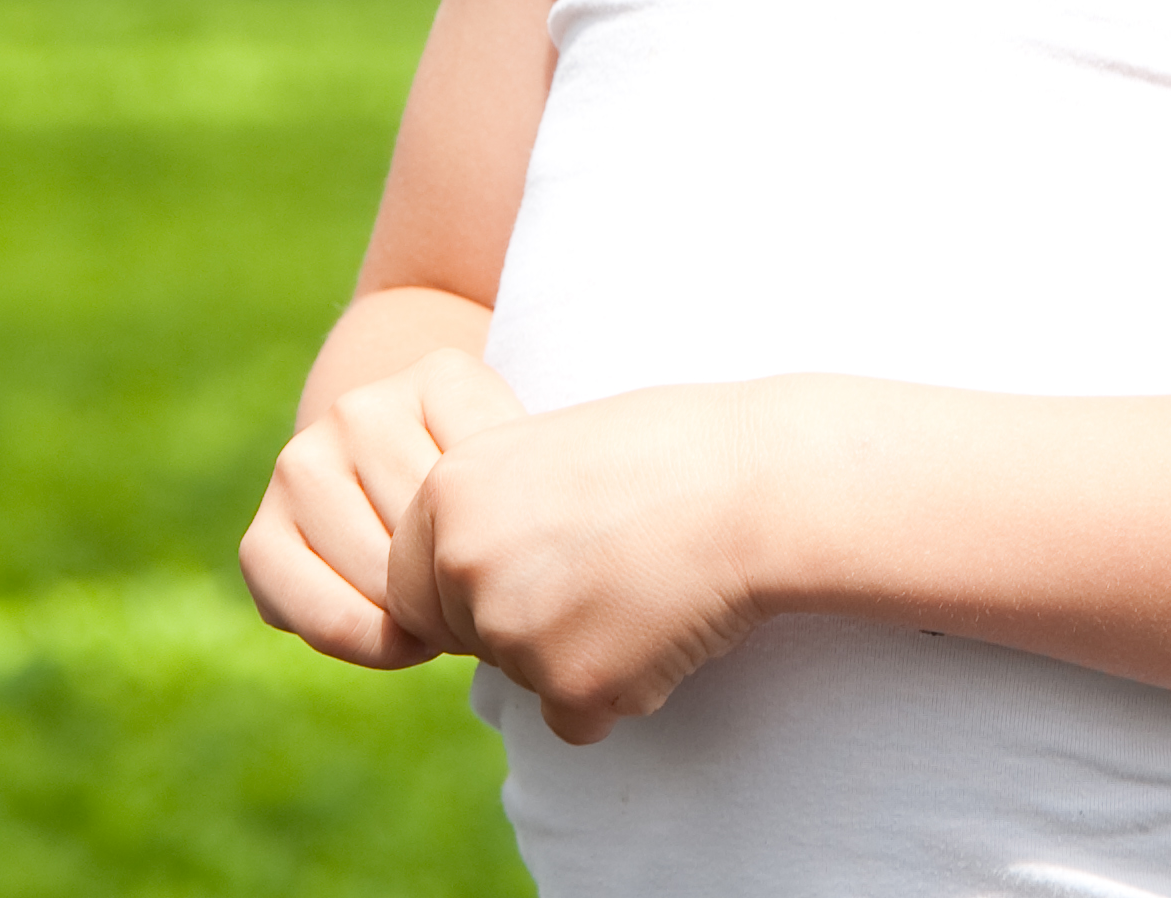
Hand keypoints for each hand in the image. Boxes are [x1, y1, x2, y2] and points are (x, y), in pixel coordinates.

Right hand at [239, 347, 524, 666]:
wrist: (397, 465)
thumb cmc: (487, 486)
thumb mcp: (523, 465)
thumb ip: (534, 494)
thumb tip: (534, 581)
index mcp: (440, 378)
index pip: (494, 486)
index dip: (518, 550)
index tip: (525, 563)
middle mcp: (358, 410)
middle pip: (433, 541)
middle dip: (465, 591)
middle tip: (483, 599)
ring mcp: (301, 463)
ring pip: (383, 582)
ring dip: (420, 619)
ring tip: (444, 609)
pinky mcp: (262, 536)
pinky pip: (320, 616)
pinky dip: (367, 641)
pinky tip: (395, 634)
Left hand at [387, 380, 788, 745]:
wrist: (757, 485)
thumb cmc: (670, 450)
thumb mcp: (546, 451)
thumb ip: (488, 512)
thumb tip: (460, 577)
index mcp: (448, 493)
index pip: (413, 585)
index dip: (474, 587)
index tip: (539, 568)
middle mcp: (462, 561)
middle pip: (467, 637)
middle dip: (524, 627)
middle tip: (603, 578)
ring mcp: (512, 627)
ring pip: (527, 678)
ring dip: (581, 655)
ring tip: (647, 588)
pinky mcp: (570, 684)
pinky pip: (579, 719)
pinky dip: (623, 691)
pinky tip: (666, 631)